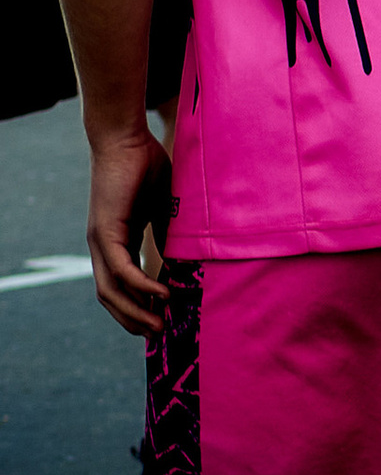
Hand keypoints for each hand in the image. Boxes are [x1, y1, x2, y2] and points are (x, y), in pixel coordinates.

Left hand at [85, 124, 172, 334]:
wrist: (126, 138)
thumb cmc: (147, 165)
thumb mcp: (164, 209)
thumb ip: (170, 235)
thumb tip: (186, 261)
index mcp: (115, 242)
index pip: (119, 287)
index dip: (137, 308)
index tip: (162, 323)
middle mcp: (102, 246)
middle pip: (110, 298)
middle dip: (134, 320)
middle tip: (161, 336)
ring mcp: (100, 240)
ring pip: (110, 291)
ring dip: (135, 312)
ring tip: (161, 325)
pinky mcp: (106, 231)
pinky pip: (121, 270)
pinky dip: (141, 286)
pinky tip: (163, 294)